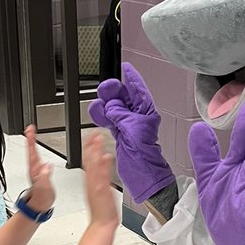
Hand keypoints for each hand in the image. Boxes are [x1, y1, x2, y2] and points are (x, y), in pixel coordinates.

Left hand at [23, 125, 54, 212]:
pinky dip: (38, 152)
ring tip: (32, 134)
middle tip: (30, 127)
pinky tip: (39, 150)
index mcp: (35, 169)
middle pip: (32, 150)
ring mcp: (37, 170)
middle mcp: (34, 168)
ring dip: (32, 143)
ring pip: (34, 153)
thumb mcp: (45, 188)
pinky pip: (39, 159)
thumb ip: (45, 177)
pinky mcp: (40, 173)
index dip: (31, 140)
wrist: (40, 205)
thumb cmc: (42, 198)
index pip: (32, 152)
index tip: (30, 130)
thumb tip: (46, 166)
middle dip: (31, 138)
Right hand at [82, 131, 118, 228]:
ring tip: (97, 138)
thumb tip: (106, 157)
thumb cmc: (102, 208)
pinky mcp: (101, 190)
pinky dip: (101, 166)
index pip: (88, 160)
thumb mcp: (101, 187)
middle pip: (89, 160)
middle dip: (91, 145)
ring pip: (93, 165)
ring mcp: (96, 185)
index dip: (89, 147)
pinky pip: (100, 176)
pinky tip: (104, 157)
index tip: (92, 135)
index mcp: (90, 180)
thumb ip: (103, 172)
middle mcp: (92, 181)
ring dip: (95, 151)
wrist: (102, 223)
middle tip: (94, 132)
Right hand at [88, 63, 173, 202]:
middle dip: (114, 92)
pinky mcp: (120, 134)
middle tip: (106, 90)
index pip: (139, 90)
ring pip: (114, 107)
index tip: (126, 68)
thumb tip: (112, 106)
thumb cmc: (145, 158)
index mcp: (147, 114)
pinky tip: (98, 113)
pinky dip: (102, 116)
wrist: (143, 177)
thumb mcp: (132, 131)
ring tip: (100, 106)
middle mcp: (138, 118)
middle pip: (124, 97)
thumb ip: (121, 115)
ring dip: (105, 105)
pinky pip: (109, 119)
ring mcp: (128, 125)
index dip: (132, 78)